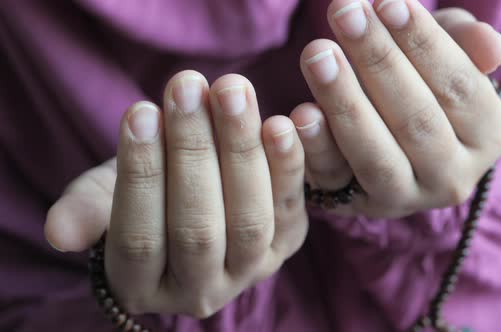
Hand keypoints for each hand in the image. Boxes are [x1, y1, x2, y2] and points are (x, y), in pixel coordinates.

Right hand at [45, 72, 307, 316]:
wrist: (194, 196)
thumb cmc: (145, 193)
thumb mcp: (107, 197)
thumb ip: (86, 209)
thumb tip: (59, 232)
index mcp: (143, 284)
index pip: (138, 238)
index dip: (140, 175)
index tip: (140, 111)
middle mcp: (200, 289)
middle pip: (197, 229)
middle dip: (192, 152)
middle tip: (186, 87)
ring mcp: (248, 271)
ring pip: (248, 219)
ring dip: (240, 150)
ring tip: (231, 90)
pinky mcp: (287, 245)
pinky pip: (291, 209)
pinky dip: (288, 167)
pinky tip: (280, 123)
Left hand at [290, 1, 500, 217]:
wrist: (387, 132)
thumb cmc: (420, 81)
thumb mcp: (446, 55)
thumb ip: (465, 44)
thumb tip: (489, 48)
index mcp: (488, 136)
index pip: (459, 87)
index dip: (423, 44)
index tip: (386, 2)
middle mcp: (452, 177)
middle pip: (416, 121)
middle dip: (378, 62)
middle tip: (344, 13)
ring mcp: (403, 198)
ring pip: (375, 156)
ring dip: (344, 102)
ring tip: (318, 54)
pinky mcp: (356, 206)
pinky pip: (334, 180)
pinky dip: (316, 147)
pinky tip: (301, 112)